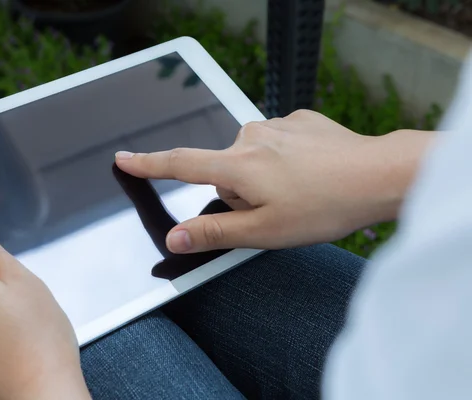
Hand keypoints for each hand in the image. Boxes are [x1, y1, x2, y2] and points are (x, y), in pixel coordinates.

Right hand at [116, 110, 431, 252]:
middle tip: (275, 209)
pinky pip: (275, 144)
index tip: (124, 157)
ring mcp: (277, 124)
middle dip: (239, 192)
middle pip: (224, 171)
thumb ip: (214, 233)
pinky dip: (284, 161)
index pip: (180, 163)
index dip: (148, 163)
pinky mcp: (298, 120)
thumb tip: (175, 238)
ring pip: (250, 158)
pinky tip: (309, 172)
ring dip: (263, 177)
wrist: (379, 176)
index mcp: (238, 165)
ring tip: (298, 192)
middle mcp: (251, 136)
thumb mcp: (264, 232)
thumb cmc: (324, 207)